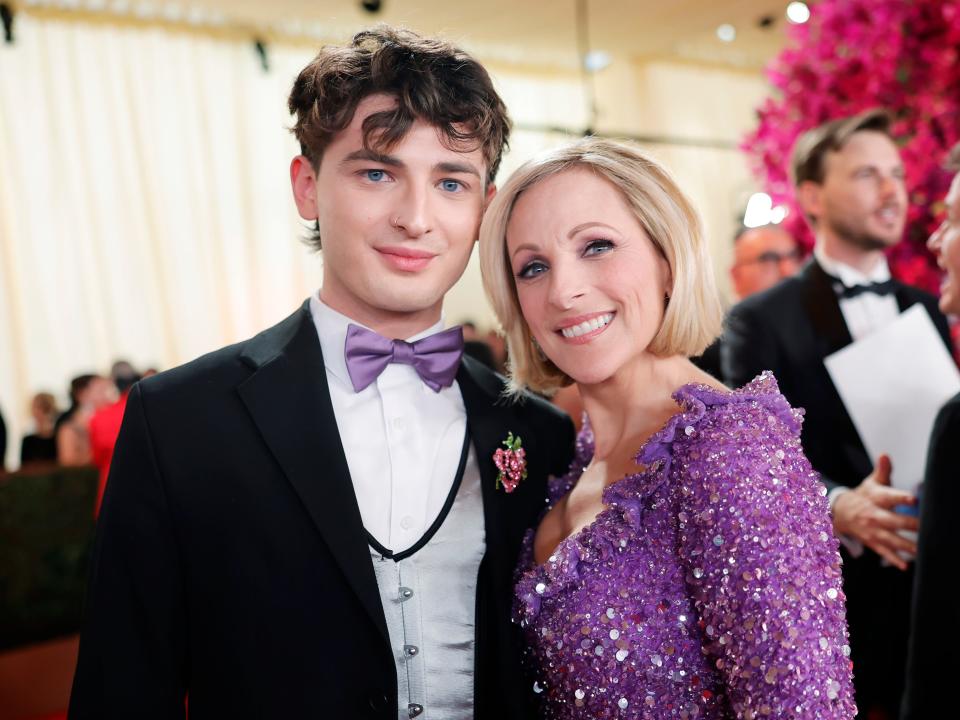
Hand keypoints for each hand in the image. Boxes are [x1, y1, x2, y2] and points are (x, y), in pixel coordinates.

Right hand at [831, 455, 918, 570]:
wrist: (841, 512)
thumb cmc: (865, 495)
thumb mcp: (872, 482)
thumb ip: (882, 470)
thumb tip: (885, 454)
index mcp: (876, 498)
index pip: (889, 496)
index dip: (901, 497)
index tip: (913, 499)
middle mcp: (874, 515)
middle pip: (893, 520)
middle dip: (909, 524)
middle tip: (925, 527)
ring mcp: (873, 530)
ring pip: (891, 539)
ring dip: (906, 546)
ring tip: (922, 551)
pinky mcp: (872, 542)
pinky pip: (883, 552)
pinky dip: (893, 559)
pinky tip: (904, 565)